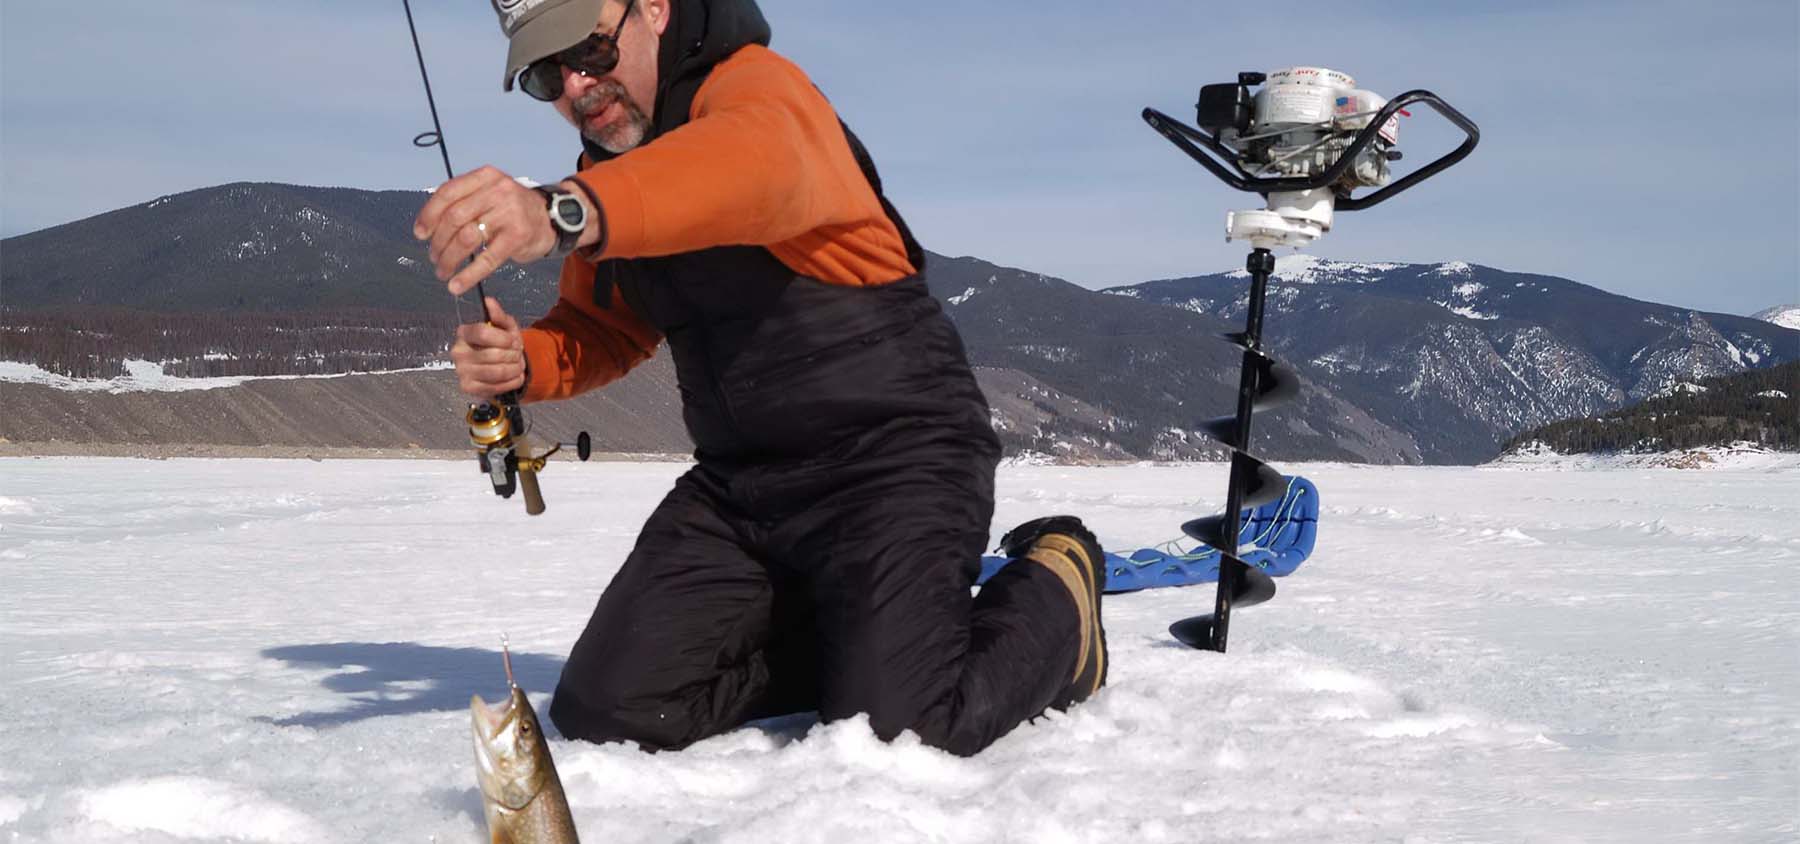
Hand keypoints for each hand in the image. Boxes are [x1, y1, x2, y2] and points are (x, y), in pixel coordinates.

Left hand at [414, 166, 556, 295]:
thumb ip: (465, 202)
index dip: (429, 215)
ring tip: (443, 270)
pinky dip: (468, 275)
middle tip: (434, 257)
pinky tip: (457, 286)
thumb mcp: (490, 193)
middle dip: (438, 242)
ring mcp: (509, 213)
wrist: (552, 218)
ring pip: (466, 238)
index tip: (420, 233)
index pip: (447, 193)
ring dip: (449, 258)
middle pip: (454, 217)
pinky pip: (487, 259)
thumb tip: (429, 226)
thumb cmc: (513, 209)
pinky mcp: (518, 237)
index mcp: (485, 177)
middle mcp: (497, 191)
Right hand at [450, 297, 526, 398]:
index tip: (513, 340)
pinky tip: (514, 376)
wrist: (502, 365)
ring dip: (514, 369)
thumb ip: (498, 315)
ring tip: (518, 365)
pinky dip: (512, 382)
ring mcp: (462, 371)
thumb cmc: (502, 343)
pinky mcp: (468, 387)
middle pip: (492, 355)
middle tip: (518, 354)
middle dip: (513, 355)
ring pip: (496, 372)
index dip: (503, 338)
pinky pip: (496, 387)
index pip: (482, 333)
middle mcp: (458, 352)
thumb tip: (489, 301)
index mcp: (464, 333)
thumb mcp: (505, 326)